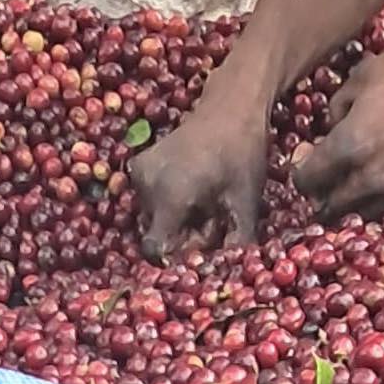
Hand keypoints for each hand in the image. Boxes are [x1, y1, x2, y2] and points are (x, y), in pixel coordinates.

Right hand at [131, 100, 268, 258]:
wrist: (230, 106)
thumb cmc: (242, 154)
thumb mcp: (246, 203)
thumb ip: (236, 245)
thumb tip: (226, 277)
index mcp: (169, 195)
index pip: (156, 249)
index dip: (177, 258)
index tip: (200, 250)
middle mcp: (145, 185)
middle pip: (157, 235)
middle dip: (183, 238)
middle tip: (212, 221)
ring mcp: (138, 174)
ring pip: (154, 220)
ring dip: (178, 222)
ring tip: (205, 204)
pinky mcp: (137, 166)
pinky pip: (151, 202)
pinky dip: (170, 205)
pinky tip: (192, 192)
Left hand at [289, 33, 383, 223]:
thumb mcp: (362, 76)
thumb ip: (337, 107)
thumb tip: (331, 128)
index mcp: (348, 147)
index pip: (306, 181)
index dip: (301, 171)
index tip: (306, 158)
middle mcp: (368, 178)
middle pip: (327, 207)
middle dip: (320, 193)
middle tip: (325, 174)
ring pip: (356, 214)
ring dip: (347, 202)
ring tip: (350, 180)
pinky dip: (374, 199)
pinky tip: (378, 177)